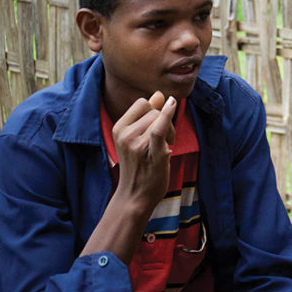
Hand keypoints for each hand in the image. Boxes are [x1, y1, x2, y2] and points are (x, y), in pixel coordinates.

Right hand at [111, 91, 176, 216]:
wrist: (134, 197)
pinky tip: (172, 105)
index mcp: (118, 128)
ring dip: (171, 130)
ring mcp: (137, 144)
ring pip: (161, 119)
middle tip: (165, 141)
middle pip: (154, 110)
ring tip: (166, 147)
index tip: (156, 128)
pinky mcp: (152, 153)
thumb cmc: (139, 167)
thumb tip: (159, 94)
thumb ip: (147, 116)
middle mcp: (125, 134)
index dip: (155, 111)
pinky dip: (167, 115)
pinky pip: (159, 128)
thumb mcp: (136, 139)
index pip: (142, 104)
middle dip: (164, 121)